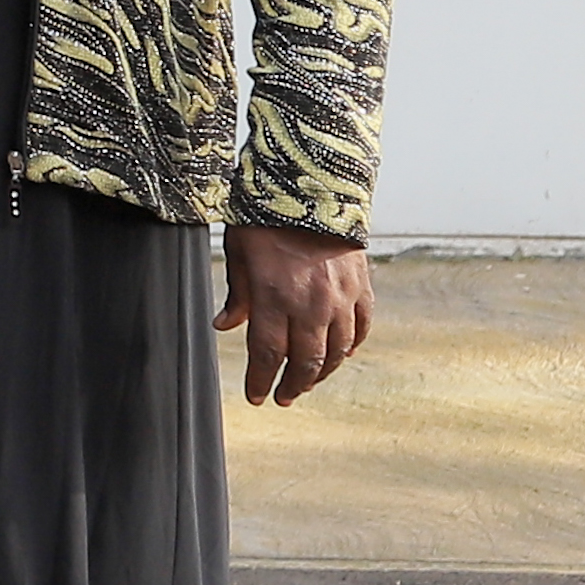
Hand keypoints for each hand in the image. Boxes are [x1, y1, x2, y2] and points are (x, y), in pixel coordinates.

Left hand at [219, 219, 373, 406]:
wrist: (314, 187)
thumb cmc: (266, 217)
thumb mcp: (239, 252)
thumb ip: (237, 294)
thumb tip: (223, 326)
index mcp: (274, 297)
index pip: (266, 354)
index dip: (259, 380)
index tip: (255, 396)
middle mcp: (310, 305)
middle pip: (304, 362)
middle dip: (291, 386)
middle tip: (282, 398)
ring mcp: (341, 299)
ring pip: (335, 352)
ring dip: (320, 373)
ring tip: (306, 382)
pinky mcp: (361, 289)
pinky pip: (360, 329)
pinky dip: (350, 346)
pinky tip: (340, 354)